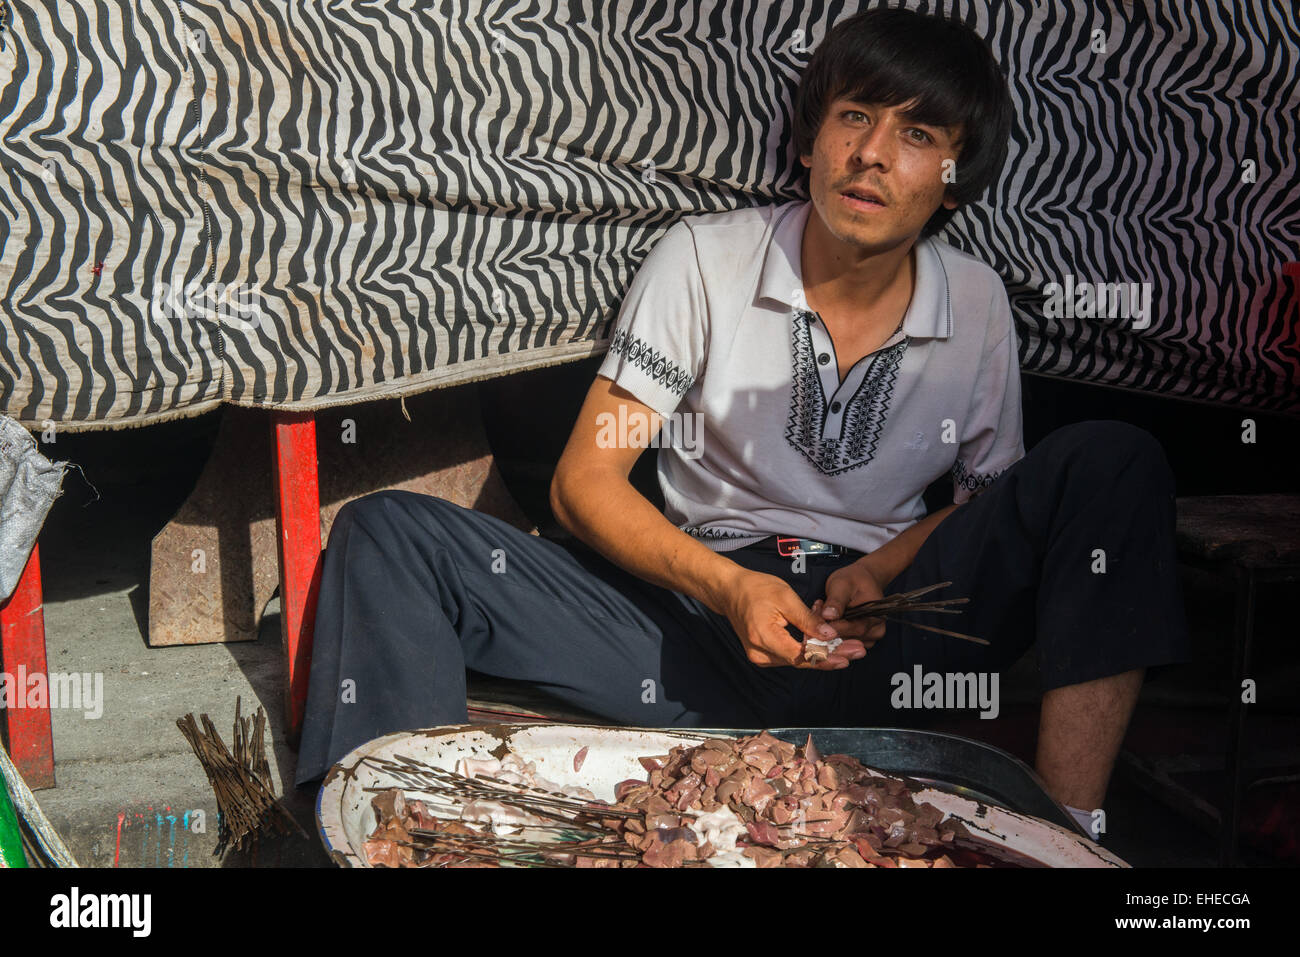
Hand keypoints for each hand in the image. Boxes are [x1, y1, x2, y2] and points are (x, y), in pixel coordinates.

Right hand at [718, 569, 866, 669]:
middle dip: (832, 656)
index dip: (827, 658)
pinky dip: (808, 648)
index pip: (801, 656)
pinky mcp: (763, 654)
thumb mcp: (785, 597)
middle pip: (802, 661)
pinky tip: (827, 642)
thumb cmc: (755, 588)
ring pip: (798, 660)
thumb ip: (808, 620)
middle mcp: (761, 654)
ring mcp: (760, 656)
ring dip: (822, 652)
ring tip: (848, 644)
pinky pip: (790, 655)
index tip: (850, 655)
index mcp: (764, 637)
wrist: (729, 591)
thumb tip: (830, 636)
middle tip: (859, 651)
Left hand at [813, 559, 888, 648]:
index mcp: (875, 616)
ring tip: (819, 610)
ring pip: (842, 642)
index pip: (853, 628)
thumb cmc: (854, 580)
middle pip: (847, 638)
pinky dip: (830, 632)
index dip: (832, 628)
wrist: (862, 580)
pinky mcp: (860, 640)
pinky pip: (842, 642)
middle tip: (814, 611)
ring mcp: (869, 638)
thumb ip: (836, 601)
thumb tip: (828, 616)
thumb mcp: (842, 584)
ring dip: (827, 630)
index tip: (815, 622)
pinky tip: (825, 618)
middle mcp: (875, 630)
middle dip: (826, 628)